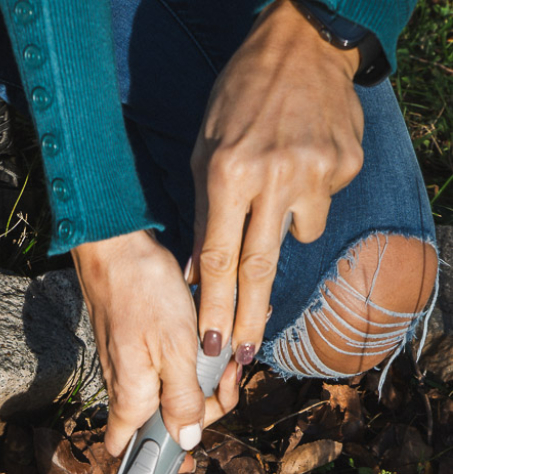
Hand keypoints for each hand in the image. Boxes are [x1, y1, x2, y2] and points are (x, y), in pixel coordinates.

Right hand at [71, 230, 239, 457]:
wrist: (115, 246)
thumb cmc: (144, 294)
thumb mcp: (175, 350)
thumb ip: (183, 400)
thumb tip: (189, 440)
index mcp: (132, 400)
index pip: (132, 452)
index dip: (161, 460)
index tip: (192, 458)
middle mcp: (126, 391)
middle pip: (165, 424)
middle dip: (203, 410)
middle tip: (231, 378)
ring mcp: (130, 370)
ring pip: (170, 396)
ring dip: (203, 384)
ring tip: (230, 359)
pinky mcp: (137, 350)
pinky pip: (167, 371)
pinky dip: (192, 364)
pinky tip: (212, 344)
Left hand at [190, 0, 364, 362]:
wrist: (304, 44)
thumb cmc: (242, 97)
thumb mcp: (205, 150)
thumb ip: (205, 214)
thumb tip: (201, 274)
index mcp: (228, 172)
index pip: (219, 258)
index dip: (216, 307)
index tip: (213, 343)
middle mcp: (273, 176)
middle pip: (260, 268)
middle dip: (250, 318)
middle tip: (245, 355)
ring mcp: (315, 172)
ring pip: (299, 235)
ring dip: (285, 226)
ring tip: (278, 181)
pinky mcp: (345, 166)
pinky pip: (323, 204)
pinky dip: (310, 194)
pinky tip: (304, 159)